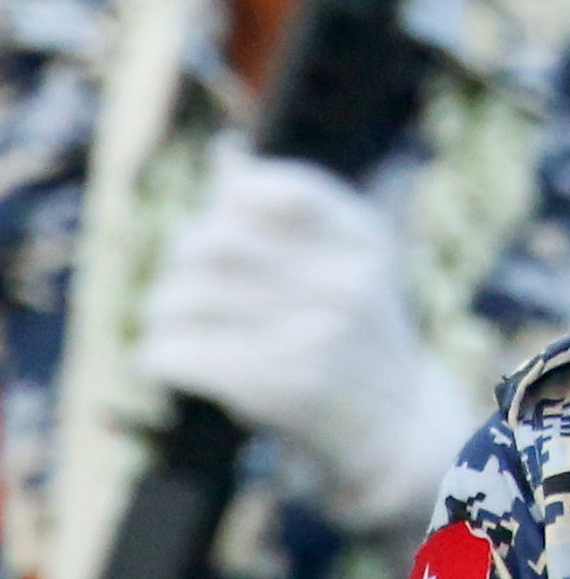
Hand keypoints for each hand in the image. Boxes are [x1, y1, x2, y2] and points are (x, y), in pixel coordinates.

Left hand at [134, 149, 479, 531]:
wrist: (397, 426)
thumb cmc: (353, 331)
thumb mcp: (341, 260)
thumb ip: (285, 205)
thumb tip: (226, 152)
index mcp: (363, 236)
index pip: (266, 189)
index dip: (226, 205)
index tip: (226, 231)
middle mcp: (345, 279)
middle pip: (208, 244)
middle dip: (180, 265)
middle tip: (184, 287)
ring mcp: (316, 335)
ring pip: (180, 301)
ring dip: (163, 316)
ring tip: (176, 327)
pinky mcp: (280, 390)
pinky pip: (177, 356)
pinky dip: (162, 359)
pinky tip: (176, 362)